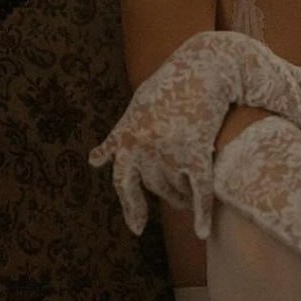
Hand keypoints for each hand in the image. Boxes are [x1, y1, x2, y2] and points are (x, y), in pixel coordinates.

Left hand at [89, 38, 237, 236]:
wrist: (205, 67)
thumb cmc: (171, 84)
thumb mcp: (137, 107)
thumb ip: (118, 137)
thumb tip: (95, 161)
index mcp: (128, 138)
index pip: (123, 183)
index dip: (131, 207)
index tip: (137, 228)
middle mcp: (145, 148)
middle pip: (155, 188)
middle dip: (166, 196)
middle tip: (177, 201)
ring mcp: (170, 151)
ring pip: (176, 190)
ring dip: (183, 199)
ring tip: (191, 198)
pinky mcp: (197, 153)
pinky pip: (199, 191)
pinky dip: (201, 214)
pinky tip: (202, 232)